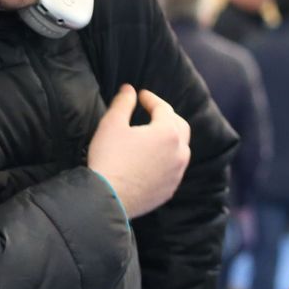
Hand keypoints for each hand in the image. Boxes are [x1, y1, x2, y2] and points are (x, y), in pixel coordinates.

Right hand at [87, 85, 191, 218]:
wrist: (107, 198)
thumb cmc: (109, 158)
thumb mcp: (112, 124)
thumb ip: (123, 103)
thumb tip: (129, 89)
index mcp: (167, 133)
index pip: (163, 108)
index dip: (151, 99)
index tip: (140, 95)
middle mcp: (179, 152)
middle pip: (180, 127)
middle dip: (167, 116)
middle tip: (152, 112)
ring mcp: (176, 173)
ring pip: (181, 150)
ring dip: (171, 139)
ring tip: (156, 135)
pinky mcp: (170, 189)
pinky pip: (174, 169)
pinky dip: (168, 160)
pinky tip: (155, 160)